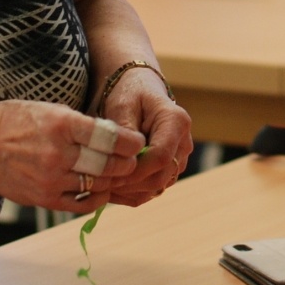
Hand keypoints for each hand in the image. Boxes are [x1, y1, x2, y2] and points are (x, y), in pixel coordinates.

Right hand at [0, 99, 145, 212]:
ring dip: (113, 180)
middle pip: (107, 164)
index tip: (137, 142)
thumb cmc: (16, 122)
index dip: (129, 141)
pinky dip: (97, 198)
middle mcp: (57, 153)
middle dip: (126, 163)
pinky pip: (82, 204)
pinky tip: (101, 189)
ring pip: (97, 184)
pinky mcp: (44, 199)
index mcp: (61, 124)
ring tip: (118, 173)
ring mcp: (50, 179)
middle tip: (133, 160)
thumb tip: (116, 137)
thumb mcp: (50, 110)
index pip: (108, 136)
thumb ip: (81, 125)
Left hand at [99, 67, 193, 206]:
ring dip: (129, 191)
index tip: (109, 173)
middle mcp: (183, 143)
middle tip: (101, 182)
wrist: (139, 91)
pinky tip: (111, 186)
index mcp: (176, 122)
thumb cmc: (129, 95)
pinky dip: (131, 193)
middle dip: (130, 184)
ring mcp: (178, 159)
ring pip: (156, 188)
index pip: (161, 156)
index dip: (135, 170)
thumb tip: (123, 161)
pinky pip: (152, 191)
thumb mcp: (122, 106)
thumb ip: (123, 133)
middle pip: (161, 177)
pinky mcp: (169, 171)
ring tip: (102, 183)